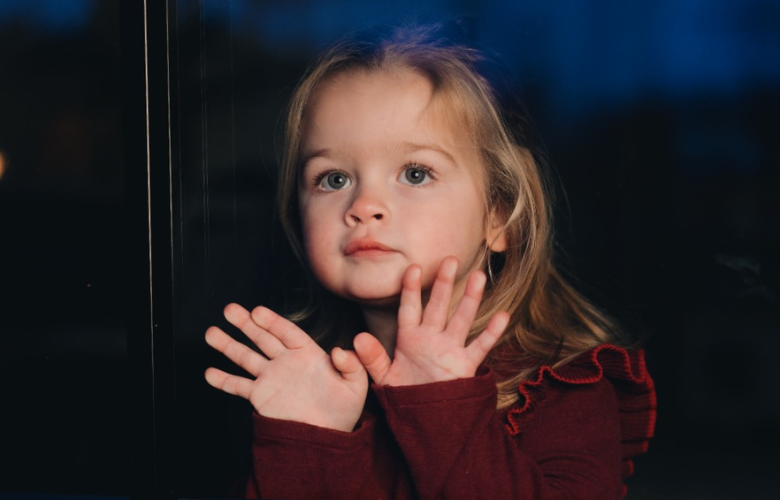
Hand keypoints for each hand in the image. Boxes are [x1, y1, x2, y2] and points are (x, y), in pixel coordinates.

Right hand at [205, 303, 367, 431]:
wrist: (327, 438)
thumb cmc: (343, 411)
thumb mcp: (355, 385)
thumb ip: (351, 365)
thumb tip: (339, 350)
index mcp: (308, 354)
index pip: (287, 332)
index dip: (272, 321)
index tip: (257, 311)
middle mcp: (286, 362)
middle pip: (262, 338)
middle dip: (245, 324)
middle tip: (229, 310)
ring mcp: (272, 378)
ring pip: (246, 357)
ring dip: (229, 345)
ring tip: (211, 333)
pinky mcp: (261, 397)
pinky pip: (240, 386)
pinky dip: (225, 380)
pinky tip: (210, 372)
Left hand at [354, 256, 508, 386]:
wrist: (423, 421)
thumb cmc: (404, 395)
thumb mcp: (384, 378)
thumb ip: (372, 358)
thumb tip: (357, 338)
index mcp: (409, 338)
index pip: (409, 309)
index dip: (410, 289)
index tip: (412, 268)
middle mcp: (431, 339)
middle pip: (438, 306)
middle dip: (443, 283)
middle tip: (450, 259)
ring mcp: (450, 350)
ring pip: (462, 319)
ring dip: (470, 299)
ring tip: (479, 276)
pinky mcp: (465, 366)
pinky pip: (480, 347)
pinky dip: (491, 333)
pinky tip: (502, 316)